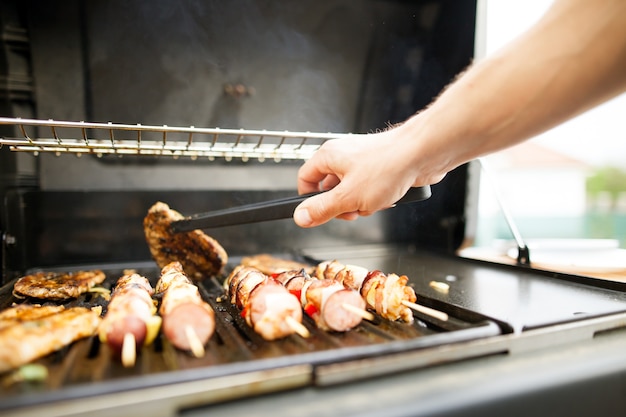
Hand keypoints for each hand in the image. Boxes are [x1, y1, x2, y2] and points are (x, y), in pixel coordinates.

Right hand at [293, 127, 445, 226]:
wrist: (423, 153)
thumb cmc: (388, 166)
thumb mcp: (348, 197)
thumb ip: (322, 209)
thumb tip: (300, 217)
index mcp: (328, 156)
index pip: (304, 179)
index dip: (308, 199)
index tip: (318, 214)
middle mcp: (343, 156)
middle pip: (329, 189)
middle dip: (341, 205)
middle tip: (352, 210)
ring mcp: (362, 161)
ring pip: (351, 191)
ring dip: (361, 203)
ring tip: (374, 201)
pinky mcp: (379, 168)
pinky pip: (369, 189)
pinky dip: (375, 198)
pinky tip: (387, 197)